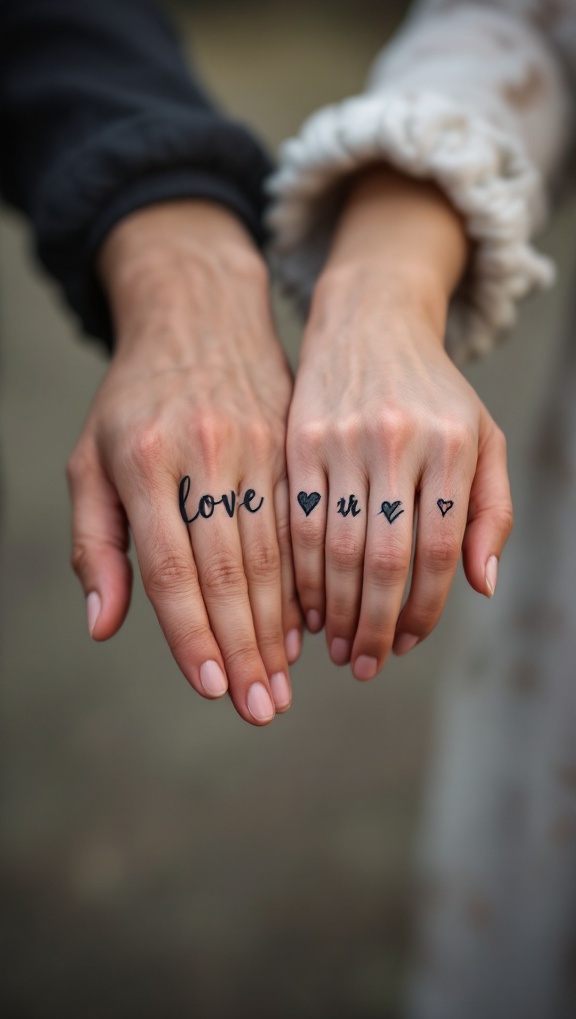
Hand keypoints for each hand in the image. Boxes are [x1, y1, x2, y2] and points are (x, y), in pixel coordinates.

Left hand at [67, 201, 301, 723]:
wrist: (199, 317)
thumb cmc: (133, 401)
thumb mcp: (90, 461)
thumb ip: (95, 544)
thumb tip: (103, 626)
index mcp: (143, 460)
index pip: (168, 566)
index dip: (190, 632)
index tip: (213, 687)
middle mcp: (203, 452)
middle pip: (228, 568)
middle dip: (246, 647)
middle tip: (263, 708)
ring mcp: (254, 444)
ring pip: (272, 552)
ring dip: (280, 626)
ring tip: (286, 681)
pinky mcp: (290, 442)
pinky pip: (301, 521)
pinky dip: (305, 578)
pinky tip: (310, 622)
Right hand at [287, 168, 512, 679]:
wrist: (370, 323)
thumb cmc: (435, 393)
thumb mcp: (484, 439)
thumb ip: (492, 512)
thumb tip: (481, 585)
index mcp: (451, 445)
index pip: (438, 550)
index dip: (424, 609)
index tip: (407, 644)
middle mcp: (397, 440)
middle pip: (381, 557)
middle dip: (372, 623)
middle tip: (364, 663)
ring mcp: (341, 437)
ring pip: (332, 546)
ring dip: (332, 608)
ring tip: (334, 644)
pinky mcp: (298, 438)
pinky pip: (294, 520)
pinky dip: (297, 571)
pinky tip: (304, 601)